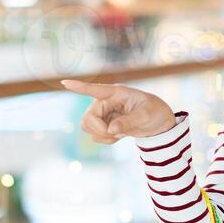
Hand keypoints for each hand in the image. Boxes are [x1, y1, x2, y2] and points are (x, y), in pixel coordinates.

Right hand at [61, 79, 177, 142]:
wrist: (158, 124)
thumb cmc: (155, 112)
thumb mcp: (146, 115)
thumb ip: (129, 121)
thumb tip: (110, 129)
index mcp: (117, 93)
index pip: (96, 89)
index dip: (80, 87)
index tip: (65, 83)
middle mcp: (106, 101)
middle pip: (87, 117)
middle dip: (98, 129)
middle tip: (115, 134)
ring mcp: (103, 113)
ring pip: (87, 127)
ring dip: (102, 135)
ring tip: (120, 134)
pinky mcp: (104, 124)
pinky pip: (95, 135)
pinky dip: (105, 139)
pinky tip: (119, 135)